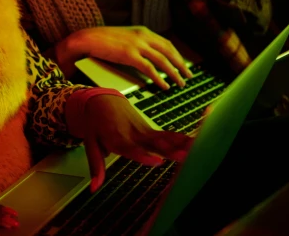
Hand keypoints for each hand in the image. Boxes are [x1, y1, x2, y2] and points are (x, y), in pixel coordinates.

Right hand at [60, 26, 191, 89]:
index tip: (183, 64)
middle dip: (181, 65)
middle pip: (169, 51)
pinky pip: (149, 69)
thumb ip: (137, 43)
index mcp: (143, 31)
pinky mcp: (129, 55)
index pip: (167, 43)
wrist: (87, 39)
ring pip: (163, 60)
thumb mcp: (125, 37)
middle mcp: (143, 36)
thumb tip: (148, 56)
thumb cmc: (103, 40)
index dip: (177, 55)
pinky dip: (159, 78)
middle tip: (188, 75)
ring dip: (174, 73)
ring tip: (180, 83)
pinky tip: (164, 85)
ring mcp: (137, 45)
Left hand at [76, 95, 192, 191]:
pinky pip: (167, 136)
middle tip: (185, 156)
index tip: (157, 161)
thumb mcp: (90, 143)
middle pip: (153, 144)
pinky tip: (198, 142)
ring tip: (198, 148)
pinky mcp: (151, 131)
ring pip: (164, 138)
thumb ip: (96, 166)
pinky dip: (182, 139)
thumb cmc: (95, 123)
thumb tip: (94, 188)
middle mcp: (133, 135)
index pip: (131, 149)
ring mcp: (144, 132)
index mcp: (117, 138)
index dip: (143, 155)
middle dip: (169, 150)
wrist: (102, 100)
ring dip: (181, 144)